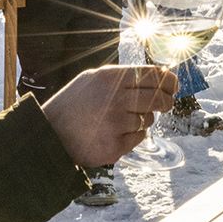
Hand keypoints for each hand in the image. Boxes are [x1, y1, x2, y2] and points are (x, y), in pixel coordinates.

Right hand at [44, 62, 176, 167]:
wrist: (48, 134)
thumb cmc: (73, 105)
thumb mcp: (92, 79)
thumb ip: (122, 77)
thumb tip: (158, 75)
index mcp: (112, 78)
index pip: (155, 76)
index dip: (169, 81)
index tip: (173, 86)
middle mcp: (116, 99)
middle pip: (159, 99)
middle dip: (166, 102)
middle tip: (164, 104)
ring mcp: (116, 124)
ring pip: (148, 120)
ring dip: (142, 120)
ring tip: (120, 120)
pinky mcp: (115, 146)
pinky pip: (138, 138)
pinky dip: (132, 136)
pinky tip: (113, 133)